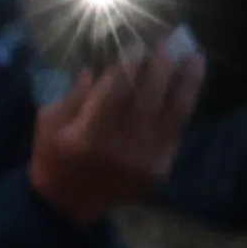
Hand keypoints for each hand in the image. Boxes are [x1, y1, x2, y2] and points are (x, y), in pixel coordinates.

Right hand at [29, 36, 204, 223]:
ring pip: (173, 116)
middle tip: (172, 42)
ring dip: (187, 85)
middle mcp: (123, 146)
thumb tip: (97, 71)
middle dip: (162, 67)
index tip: (140, 43)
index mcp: (90, 133)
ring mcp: (146, 160)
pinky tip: (189, 90)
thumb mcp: (50, 122)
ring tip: (196, 60)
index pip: (116, 90)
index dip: (130, 64)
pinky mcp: (159, 170)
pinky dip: (182, 110)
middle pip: (150, 98)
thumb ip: (74, 96)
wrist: (67, 205)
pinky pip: (175, 134)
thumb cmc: (51, 157)